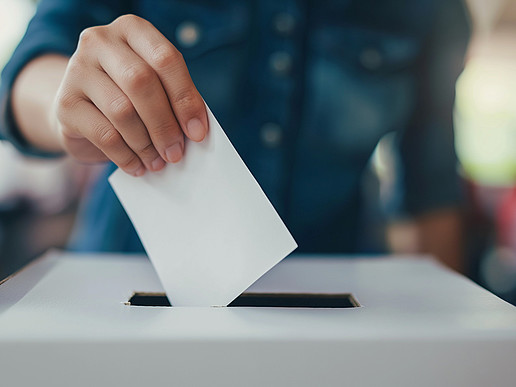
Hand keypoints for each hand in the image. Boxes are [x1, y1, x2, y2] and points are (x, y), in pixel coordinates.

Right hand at [52, 14, 207, 175]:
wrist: (81, 108)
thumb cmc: (129, 96)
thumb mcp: (155, 87)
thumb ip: (174, 99)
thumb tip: (195, 131)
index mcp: (132, 30)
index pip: (165, 59)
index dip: (185, 98)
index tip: (198, 132)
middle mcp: (100, 41)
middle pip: (141, 82)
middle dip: (165, 124)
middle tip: (176, 153)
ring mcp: (77, 69)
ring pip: (122, 111)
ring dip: (146, 144)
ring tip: (158, 162)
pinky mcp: (65, 103)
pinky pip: (104, 135)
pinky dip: (126, 156)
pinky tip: (137, 166)